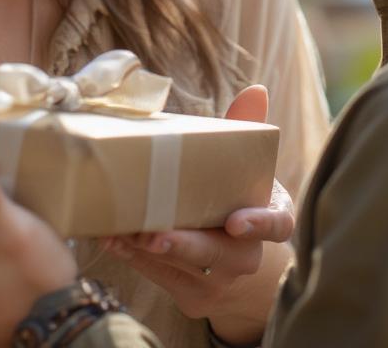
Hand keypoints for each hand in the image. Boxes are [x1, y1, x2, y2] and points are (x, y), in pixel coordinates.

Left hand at [102, 85, 293, 342]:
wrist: (234, 260)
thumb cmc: (236, 197)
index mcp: (270, 219)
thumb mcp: (248, 167)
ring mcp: (220, 283)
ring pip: (183, 268)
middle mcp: (248, 258)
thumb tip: (255, 89)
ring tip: (119, 229)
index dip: (258, 224)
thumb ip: (246, 130)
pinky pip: (159, 278)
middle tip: (156, 234)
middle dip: (186, 245)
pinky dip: (134, 258)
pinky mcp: (191, 297)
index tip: (235, 222)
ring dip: (147, 250)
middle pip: (220, 255)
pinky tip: (111, 238)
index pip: (276, 226)